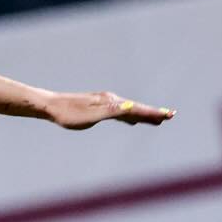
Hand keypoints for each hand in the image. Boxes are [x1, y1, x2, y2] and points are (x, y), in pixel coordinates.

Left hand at [45, 91, 176, 130]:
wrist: (51, 106)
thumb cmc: (69, 114)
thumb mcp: (92, 116)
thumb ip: (112, 112)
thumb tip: (131, 108)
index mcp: (112, 103)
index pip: (137, 109)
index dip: (154, 113)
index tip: (170, 114)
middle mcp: (111, 100)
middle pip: (136, 108)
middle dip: (153, 113)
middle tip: (170, 116)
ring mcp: (105, 103)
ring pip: (129, 110)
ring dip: (143, 115)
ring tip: (156, 119)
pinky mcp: (98, 107)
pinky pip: (120, 113)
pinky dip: (130, 116)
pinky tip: (131, 121)